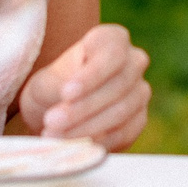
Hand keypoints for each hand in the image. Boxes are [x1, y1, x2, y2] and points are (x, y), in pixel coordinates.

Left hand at [16, 25, 150, 149]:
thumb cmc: (53, 86)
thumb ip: (57, 86)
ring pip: (120, 111)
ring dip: (86, 128)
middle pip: (117, 86)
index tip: (65, 93)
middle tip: (52, 122)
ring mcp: (140, 91)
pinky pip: (124, 132)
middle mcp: (134, 61)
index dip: (91, 76)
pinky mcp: (139, 119)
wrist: (59, 108)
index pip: (111, 55)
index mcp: (114, 39)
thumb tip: (68, 101)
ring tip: (55, 136)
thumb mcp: (47, 81)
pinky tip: (75, 147)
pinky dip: (97, 142)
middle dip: (82, 108)